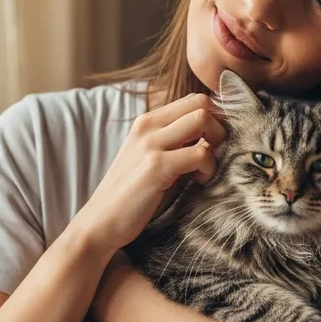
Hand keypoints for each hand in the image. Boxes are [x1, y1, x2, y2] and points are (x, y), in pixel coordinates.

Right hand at [71, 93, 226, 253]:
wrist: (101, 222)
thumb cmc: (134, 194)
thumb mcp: (156, 159)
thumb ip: (181, 143)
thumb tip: (216, 136)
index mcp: (147, 122)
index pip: (192, 99)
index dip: (214, 117)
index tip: (215, 142)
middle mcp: (148, 126)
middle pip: (201, 102)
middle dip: (219, 126)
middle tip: (215, 153)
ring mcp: (151, 144)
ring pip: (202, 119)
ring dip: (216, 143)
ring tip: (206, 168)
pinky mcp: (157, 166)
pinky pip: (200, 153)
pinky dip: (208, 167)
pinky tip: (199, 181)